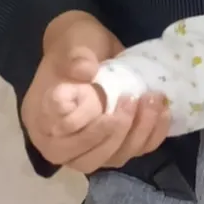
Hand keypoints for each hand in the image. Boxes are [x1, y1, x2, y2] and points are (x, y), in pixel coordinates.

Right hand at [19, 11, 169, 173]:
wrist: (95, 46)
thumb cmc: (76, 45)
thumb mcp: (73, 42)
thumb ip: (75, 56)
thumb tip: (84, 70)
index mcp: (41, 121)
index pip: (57, 144)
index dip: (82, 133)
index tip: (101, 105)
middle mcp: (63, 142)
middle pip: (87, 161)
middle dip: (114, 134)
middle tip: (131, 99)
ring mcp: (93, 146)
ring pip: (115, 158)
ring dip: (138, 133)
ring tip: (150, 99)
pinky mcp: (118, 142)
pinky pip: (137, 150)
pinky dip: (153, 134)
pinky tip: (162, 110)